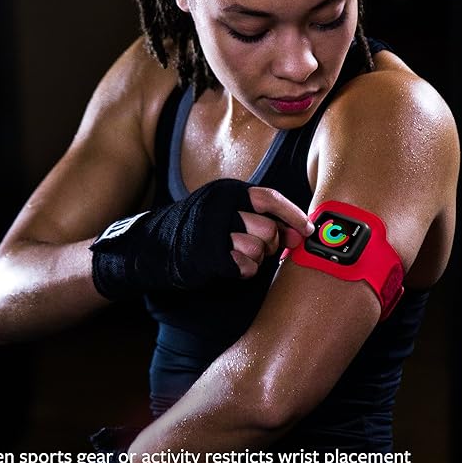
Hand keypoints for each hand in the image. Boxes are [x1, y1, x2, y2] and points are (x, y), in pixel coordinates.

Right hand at [90, 178, 311, 298]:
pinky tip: (227, 267)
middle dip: (268, 244)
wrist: (152, 248)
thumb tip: (301, 233)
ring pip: (258, 249)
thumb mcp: (226, 212)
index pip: (270, 198)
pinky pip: (245, 268)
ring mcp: (214, 231)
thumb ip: (262, 217)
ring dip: (254, 258)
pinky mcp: (208, 256)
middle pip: (269, 229)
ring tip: (235, 256)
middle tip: (253, 247)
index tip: (309, 230)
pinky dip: (242, 272)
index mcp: (228, 190)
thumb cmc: (196, 230)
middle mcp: (221, 206)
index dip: (294, 215)